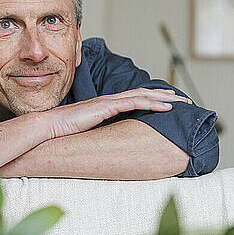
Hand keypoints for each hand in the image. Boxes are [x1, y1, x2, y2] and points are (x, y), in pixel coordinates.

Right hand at [47, 88, 190, 138]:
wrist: (49, 126)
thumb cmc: (63, 131)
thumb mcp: (87, 130)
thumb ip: (100, 130)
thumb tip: (112, 141)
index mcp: (105, 104)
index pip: (134, 97)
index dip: (153, 98)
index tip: (169, 102)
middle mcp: (109, 100)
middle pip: (143, 93)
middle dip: (165, 95)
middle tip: (184, 100)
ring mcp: (108, 102)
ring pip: (143, 95)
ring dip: (165, 98)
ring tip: (181, 102)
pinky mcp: (106, 107)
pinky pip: (134, 103)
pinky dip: (153, 104)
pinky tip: (167, 108)